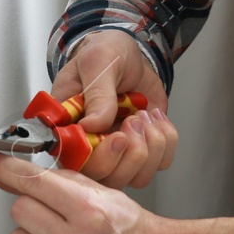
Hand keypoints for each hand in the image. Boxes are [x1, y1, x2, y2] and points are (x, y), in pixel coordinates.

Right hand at [55, 31, 177, 188]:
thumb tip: (93, 125)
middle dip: (130, 153)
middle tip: (134, 119)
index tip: (117, 136)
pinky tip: (155, 116)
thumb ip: (97, 93)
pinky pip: (160, 162)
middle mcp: (90, 147)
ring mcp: (117, 152)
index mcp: (67, 127)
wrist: (131, 55)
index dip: (99, 158)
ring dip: (150, 146)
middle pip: (107, 178)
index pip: (74, 163)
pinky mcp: (142, 149)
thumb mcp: (98, 63)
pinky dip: (166, 140)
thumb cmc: (105, 54)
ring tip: (144, 114)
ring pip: (136, 177)